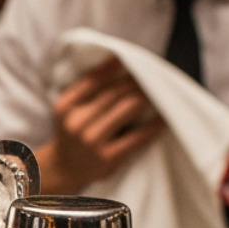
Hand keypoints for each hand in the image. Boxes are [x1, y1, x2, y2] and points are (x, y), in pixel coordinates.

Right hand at [36, 57, 165, 193]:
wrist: (63, 169)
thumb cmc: (73, 133)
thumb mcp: (70, 109)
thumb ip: (87, 90)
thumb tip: (119, 62)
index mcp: (65, 106)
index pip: (94, 78)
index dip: (115, 65)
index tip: (131, 58)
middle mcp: (76, 122)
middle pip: (116, 90)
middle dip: (138, 80)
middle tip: (154, 74)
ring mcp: (92, 140)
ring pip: (129, 106)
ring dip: (149, 96)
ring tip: (160, 91)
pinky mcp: (108, 157)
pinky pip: (139, 135)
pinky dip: (156, 124)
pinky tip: (165, 118)